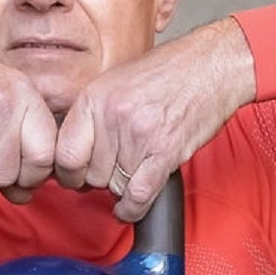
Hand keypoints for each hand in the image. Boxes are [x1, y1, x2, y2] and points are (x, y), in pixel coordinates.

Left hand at [54, 19, 255, 220]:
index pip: (64, 154)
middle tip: (109, 171)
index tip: (73, 175)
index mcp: (94, 98)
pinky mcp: (166, 152)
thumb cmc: (167, 71)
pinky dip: (132, 208)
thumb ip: (91, 113)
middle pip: (89, 174)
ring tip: (130, 173)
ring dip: (120, 187)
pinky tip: (129, 207)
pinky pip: (138, 194)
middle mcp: (113, 118)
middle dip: (97, 179)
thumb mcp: (115, 81)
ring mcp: (139, 136)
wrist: (211, 66)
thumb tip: (72, 149)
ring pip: (113, 186)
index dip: (66, 172)